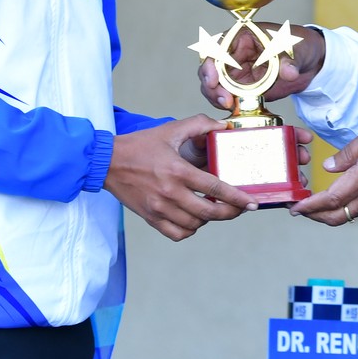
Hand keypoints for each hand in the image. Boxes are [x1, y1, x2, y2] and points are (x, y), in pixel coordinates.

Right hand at [105, 117, 255, 240]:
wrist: (106, 162)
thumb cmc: (139, 146)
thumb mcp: (169, 130)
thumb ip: (197, 124)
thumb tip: (222, 126)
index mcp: (177, 170)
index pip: (215, 188)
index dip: (237, 198)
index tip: (252, 203)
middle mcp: (169, 192)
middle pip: (209, 212)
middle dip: (230, 213)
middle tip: (239, 208)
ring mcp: (159, 208)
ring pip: (195, 225)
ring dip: (209, 220)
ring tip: (213, 209)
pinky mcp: (150, 218)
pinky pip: (177, 234)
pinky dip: (189, 230)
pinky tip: (193, 220)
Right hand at [199, 23, 324, 111]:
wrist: (311, 64)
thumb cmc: (300, 46)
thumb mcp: (297, 50)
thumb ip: (291, 61)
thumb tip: (288, 72)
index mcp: (243, 36)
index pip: (217, 46)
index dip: (210, 62)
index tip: (214, 79)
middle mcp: (235, 54)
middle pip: (210, 68)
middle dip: (211, 85)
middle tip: (223, 99)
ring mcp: (237, 72)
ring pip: (214, 84)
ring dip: (215, 96)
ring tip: (228, 106)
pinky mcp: (242, 88)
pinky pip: (227, 96)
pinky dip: (226, 104)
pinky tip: (232, 110)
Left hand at [292, 121, 357, 225]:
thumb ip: (348, 153)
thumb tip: (329, 167)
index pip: (331, 200)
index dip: (310, 207)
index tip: (295, 208)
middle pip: (336, 216)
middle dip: (314, 216)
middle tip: (300, 210)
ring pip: (349, 215)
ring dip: (329, 212)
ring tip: (315, 203)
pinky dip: (345, 207)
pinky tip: (340, 196)